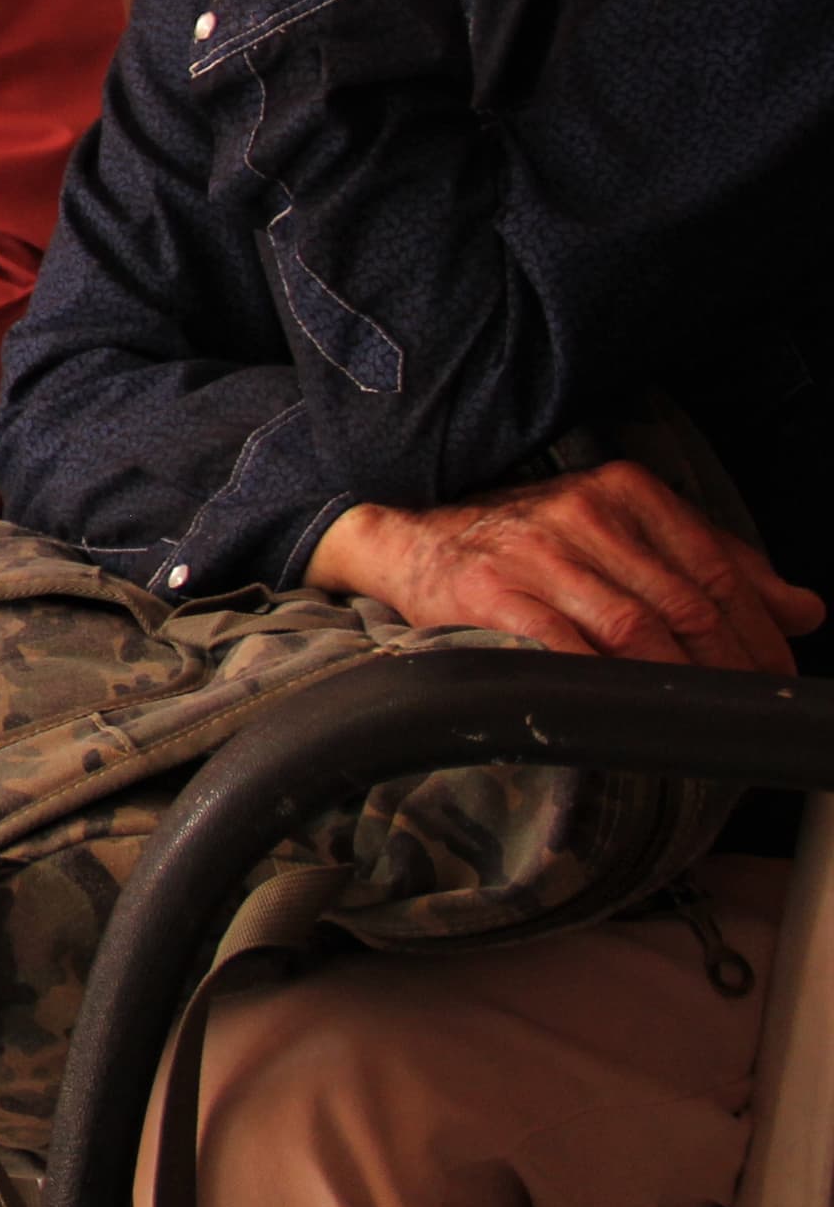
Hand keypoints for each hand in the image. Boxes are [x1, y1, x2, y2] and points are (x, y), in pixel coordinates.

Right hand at [308, 461, 824, 672]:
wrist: (412, 542)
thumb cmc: (527, 544)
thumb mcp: (622, 533)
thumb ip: (712, 563)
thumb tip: (804, 609)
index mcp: (624, 491)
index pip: (717, 569)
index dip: (760, 630)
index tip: (778, 671)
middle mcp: (584, 514)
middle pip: (685, 604)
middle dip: (731, 664)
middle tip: (751, 705)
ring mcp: (537, 553)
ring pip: (636, 629)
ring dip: (680, 682)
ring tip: (703, 715)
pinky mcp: (493, 594)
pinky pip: (569, 648)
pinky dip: (609, 683)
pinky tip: (633, 709)